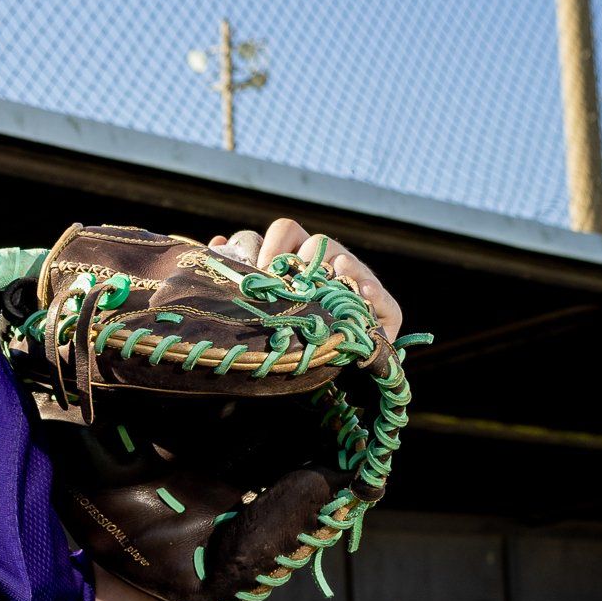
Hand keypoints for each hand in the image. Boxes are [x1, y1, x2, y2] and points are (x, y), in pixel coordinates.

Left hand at [210, 217, 403, 340]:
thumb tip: (217, 244)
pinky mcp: (382, 312)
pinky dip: (376, 295)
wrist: (310, 370)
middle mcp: (328, 265)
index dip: (273, 244)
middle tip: (292, 282)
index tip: (262, 267)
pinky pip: (384, 300)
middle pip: (318, 242)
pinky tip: (365, 295)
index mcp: (297, 257)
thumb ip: (242, 272)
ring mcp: (356, 284)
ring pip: (347, 262)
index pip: (286, 231)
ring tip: (332, 277)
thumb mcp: (259, 303)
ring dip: (340, 267)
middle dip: (303, 259)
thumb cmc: (279, 332)